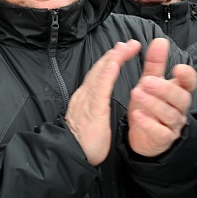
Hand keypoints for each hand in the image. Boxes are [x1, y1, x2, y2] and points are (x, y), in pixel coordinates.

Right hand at [67, 40, 141, 165]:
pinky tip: (114, 63)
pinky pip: (100, 88)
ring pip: (99, 74)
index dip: (110, 61)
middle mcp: (84, 95)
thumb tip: (99, 100)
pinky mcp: (92, 109)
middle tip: (128, 43)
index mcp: (85, 98)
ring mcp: (86, 101)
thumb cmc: (82, 143)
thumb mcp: (89, 120)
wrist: (68, 155)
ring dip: (113, 58)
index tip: (122, 51)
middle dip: (114, 54)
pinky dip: (107, 74)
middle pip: (99, 70)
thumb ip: (94, 107)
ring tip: (124, 47)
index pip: (98, 75)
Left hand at [128, 38, 196, 156]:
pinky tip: (136, 114)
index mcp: (178, 92)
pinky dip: (147, 123)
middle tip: (146, 80)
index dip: (186, 76)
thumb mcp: (151, 83)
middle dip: (164, 88)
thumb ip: (155, 63)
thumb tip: (160, 40)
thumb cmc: (149, 105)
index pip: (190, 83)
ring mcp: (172, 124)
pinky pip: (158, 131)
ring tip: (136, 92)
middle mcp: (178, 108)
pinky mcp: (163, 138)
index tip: (177, 68)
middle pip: (179, 97)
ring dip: (152, 103)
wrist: (145, 137)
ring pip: (168, 114)